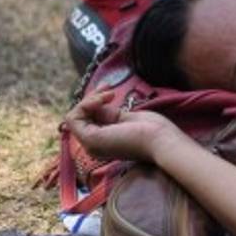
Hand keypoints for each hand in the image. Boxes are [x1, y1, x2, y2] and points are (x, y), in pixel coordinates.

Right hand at [64, 90, 182, 163]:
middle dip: (92, 98)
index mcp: (104, 142)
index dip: (95, 102)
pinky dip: (85, 104)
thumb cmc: (153, 130)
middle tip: (109, 89)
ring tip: (109, 94)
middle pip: (80, 117)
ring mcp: (91, 145)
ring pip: (74, 116)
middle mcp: (94, 146)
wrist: (162, 141)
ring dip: (90, 99)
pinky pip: (73, 118)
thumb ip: (109, 113)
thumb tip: (95, 103)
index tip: (110, 91)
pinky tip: (103, 98)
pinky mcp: (90, 139)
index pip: (88, 119)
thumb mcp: (126, 118)